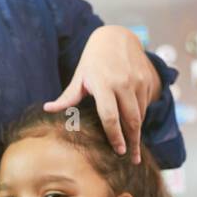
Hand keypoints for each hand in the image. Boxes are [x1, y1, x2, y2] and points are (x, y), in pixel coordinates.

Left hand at [43, 24, 158, 164]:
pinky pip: (145, 105)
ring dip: (137, 132)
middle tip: (133, 159)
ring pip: (140, 114)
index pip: (110, 116)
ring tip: (134, 146)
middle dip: (133, 142)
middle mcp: (124, 83)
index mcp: (104, 84)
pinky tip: (135, 126)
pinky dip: (140, 117)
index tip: (119, 152)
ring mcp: (138, 81)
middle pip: (131, 120)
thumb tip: (47, 109)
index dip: (115, 136)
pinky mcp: (148, 80)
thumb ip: (67, 96)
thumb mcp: (79, 76)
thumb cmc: (93, 60)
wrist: (117, 36)